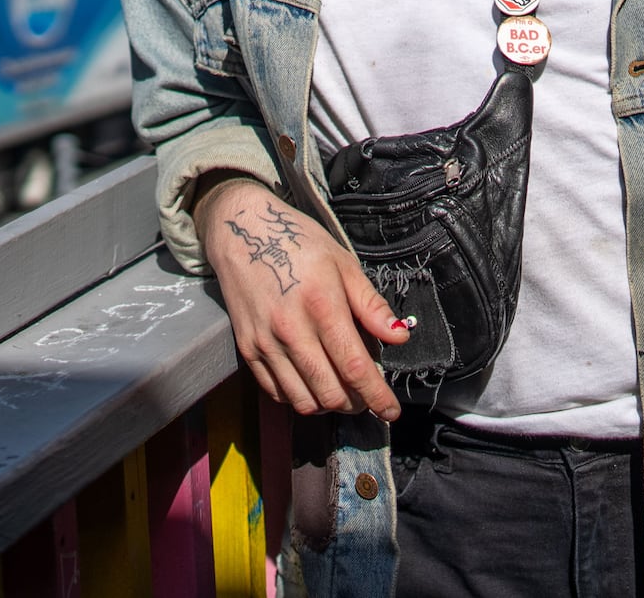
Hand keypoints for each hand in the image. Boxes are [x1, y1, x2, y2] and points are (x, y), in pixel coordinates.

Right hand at [196, 175, 408, 421]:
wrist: (243, 231)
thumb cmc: (298, 242)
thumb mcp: (343, 263)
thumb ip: (371, 305)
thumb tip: (400, 336)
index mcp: (322, 305)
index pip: (354, 367)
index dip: (377, 395)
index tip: (391, 411)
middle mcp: (291, 329)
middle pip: (330, 392)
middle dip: (355, 403)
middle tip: (367, 395)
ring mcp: (266, 343)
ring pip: (303, 401)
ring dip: (328, 404)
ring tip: (341, 390)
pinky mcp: (247, 349)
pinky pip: (276, 392)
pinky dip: (299, 396)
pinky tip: (311, 381)